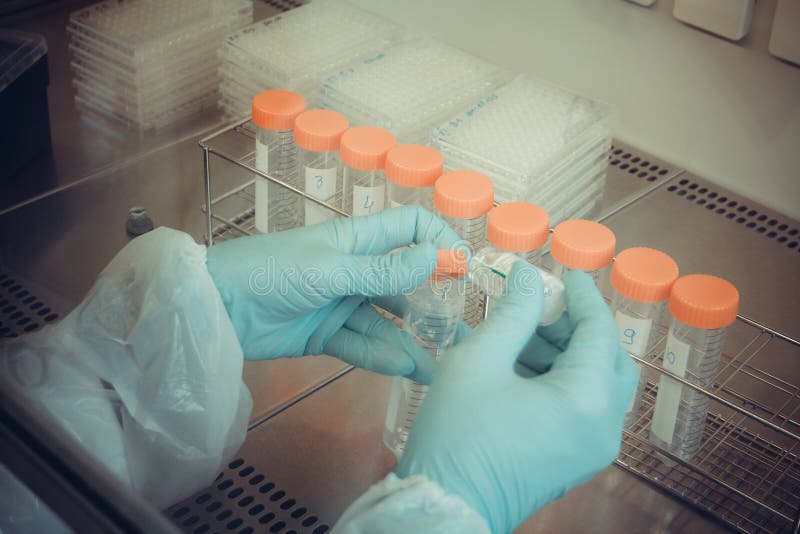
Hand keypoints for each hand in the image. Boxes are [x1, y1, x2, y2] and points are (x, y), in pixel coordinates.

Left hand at [206, 207, 461, 383]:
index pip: (408, 228)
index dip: (436, 241)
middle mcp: (356, 269)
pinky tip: (405, 368)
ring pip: (387, 322)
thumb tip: (433, 256)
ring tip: (440, 365)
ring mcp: (343, 303)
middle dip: (434, 305)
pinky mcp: (328, 334)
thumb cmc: (271, 272)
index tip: (460, 268)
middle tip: (461, 332)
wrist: (218, 308)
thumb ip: (381, 270)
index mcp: (357, 240)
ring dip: (412, 341)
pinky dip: (381, 356)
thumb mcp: (329, 270)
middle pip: (405, 283)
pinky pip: (362, 345)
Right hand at [396, 265, 636, 531]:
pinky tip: (521, 364)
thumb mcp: (479, 361)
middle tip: (541, 304)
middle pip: (607, 357)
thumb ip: (513, 312)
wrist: (445, 506)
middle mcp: (603, 426)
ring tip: (520, 333)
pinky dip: (561, 379)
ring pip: (595, 382)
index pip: (599, 330)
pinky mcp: (576, 459)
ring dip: (565, 351)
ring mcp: (593, 448)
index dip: (583, 295)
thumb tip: (528, 276)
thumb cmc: (457, 434)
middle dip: (576, 324)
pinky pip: (583, 407)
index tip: (566, 272)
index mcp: (586, 400)